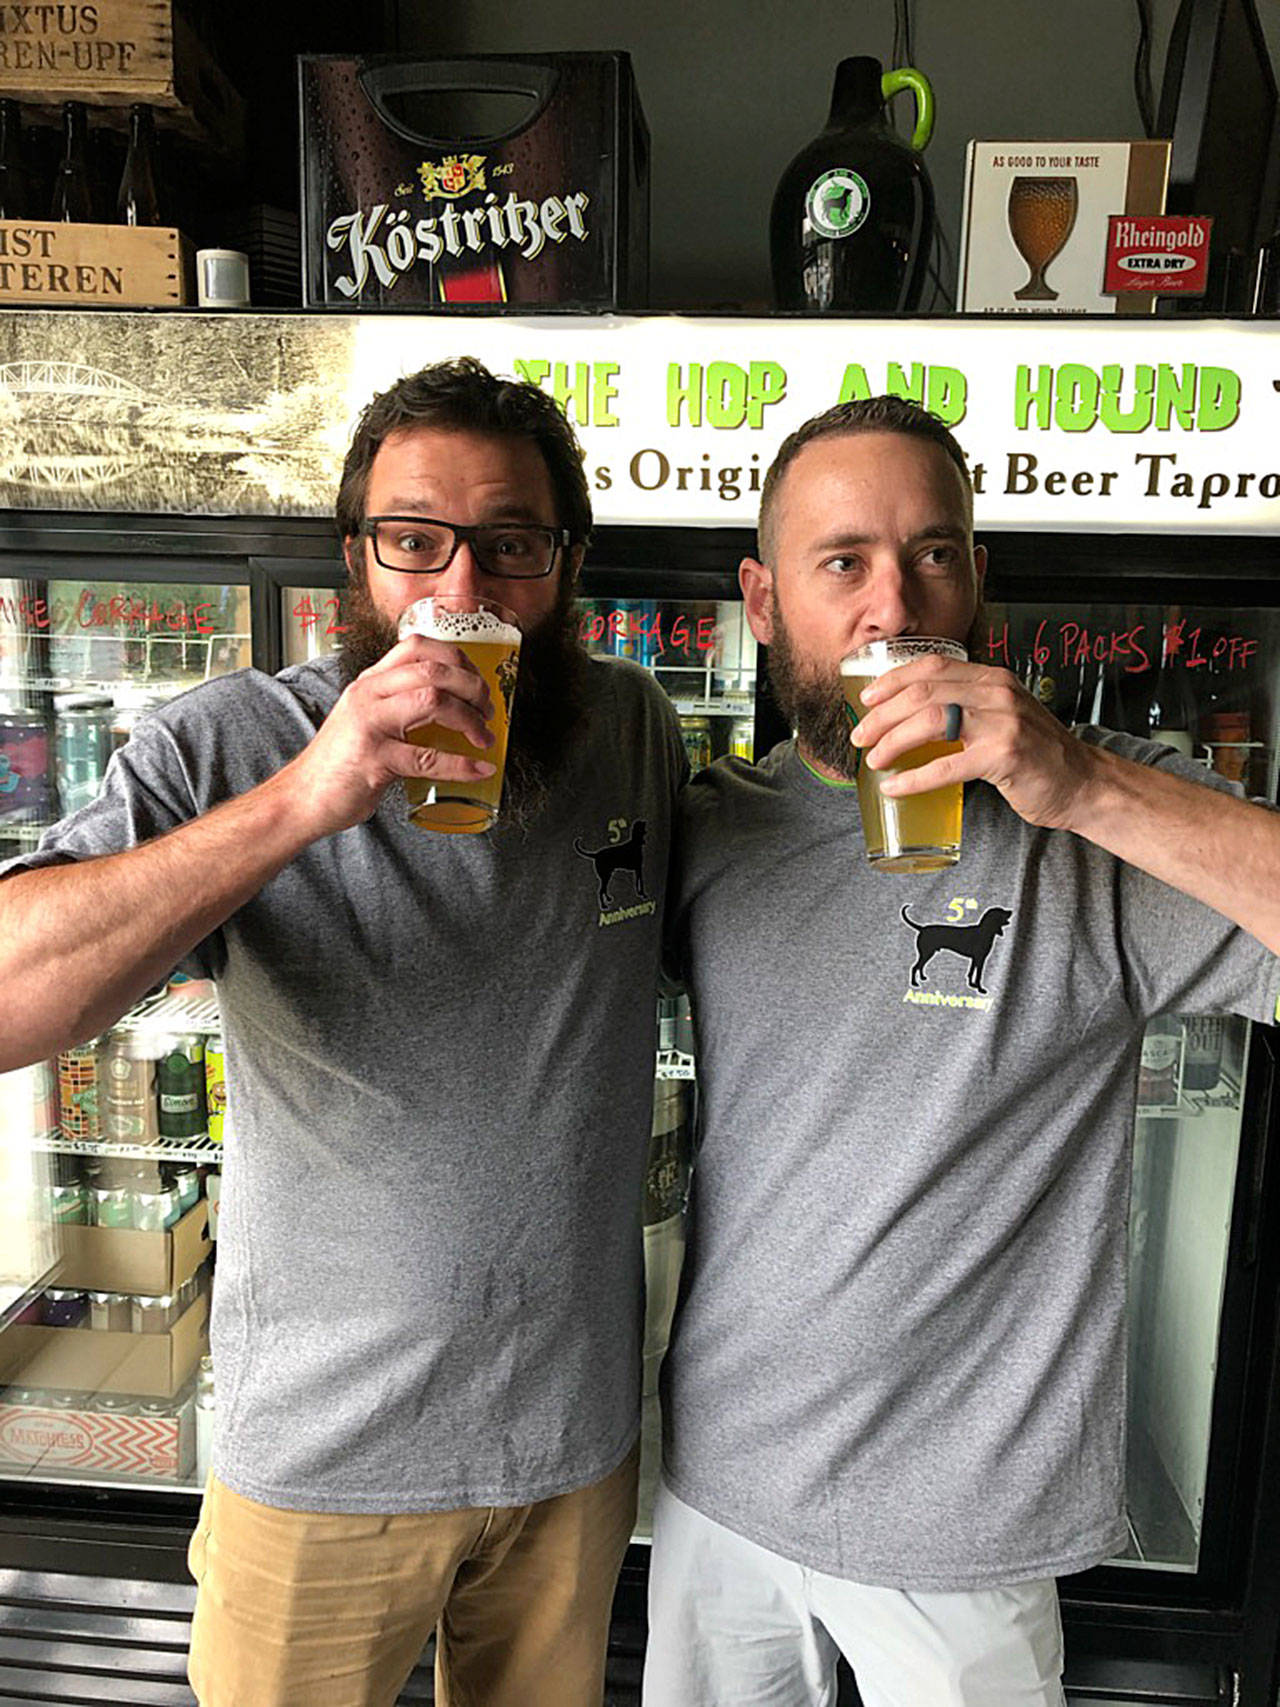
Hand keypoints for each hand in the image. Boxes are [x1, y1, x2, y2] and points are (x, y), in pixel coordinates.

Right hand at [284, 634, 496, 837]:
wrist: (301, 798)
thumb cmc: (340, 763)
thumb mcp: (366, 720)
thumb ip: (397, 705)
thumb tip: (450, 705)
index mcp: (369, 682)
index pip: (417, 646)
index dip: (457, 657)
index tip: (476, 679)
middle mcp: (368, 695)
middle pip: (433, 669)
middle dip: (473, 687)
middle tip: (488, 710)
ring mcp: (370, 725)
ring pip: (434, 700)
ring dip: (470, 718)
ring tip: (484, 736)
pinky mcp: (375, 760)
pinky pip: (428, 757)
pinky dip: (462, 765)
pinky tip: (478, 769)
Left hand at [848, 654, 1099, 828]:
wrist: (1083, 783)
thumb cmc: (1037, 755)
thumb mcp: (1002, 716)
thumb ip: (966, 708)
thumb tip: (908, 718)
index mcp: (993, 679)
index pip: (933, 666)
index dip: (894, 680)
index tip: (867, 698)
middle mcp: (998, 693)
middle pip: (924, 692)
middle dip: (883, 714)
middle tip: (861, 735)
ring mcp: (1003, 723)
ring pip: (930, 721)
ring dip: (893, 741)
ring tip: (874, 759)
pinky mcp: (1005, 756)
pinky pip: (946, 765)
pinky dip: (914, 778)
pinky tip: (896, 786)